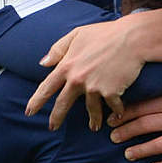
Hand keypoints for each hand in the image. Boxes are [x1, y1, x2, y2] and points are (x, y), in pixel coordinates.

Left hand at [26, 19, 143, 130]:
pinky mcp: (111, 92)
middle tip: (52, 128)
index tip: (29, 112)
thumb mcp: (76, 35)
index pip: (46, 87)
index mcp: (66, 65)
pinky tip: (117, 115)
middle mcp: (77, 79)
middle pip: (63, 104)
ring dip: (93, 120)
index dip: (36, 101)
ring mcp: (94, 87)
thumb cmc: (105, 34)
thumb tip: (43, 63)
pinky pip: (112, 107)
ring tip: (94, 127)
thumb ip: (58, 49)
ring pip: (90, 110)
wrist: (132, 38)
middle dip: (56, 118)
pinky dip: (116, 111)